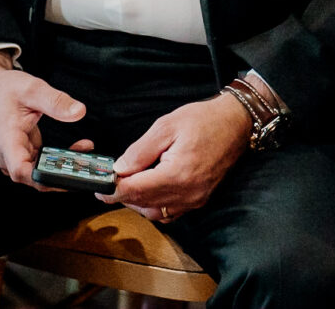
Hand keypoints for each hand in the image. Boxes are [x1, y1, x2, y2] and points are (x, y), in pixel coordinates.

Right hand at [0, 52, 91, 191]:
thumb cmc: (2, 90)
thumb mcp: (31, 88)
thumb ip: (55, 101)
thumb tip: (79, 112)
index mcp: (6, 140)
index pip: (20, 170)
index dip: (42, 177)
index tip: (67, 174)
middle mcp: (7, 155)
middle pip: (35, 177)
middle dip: (63, 174)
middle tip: (89, 164)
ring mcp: (14, 157)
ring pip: (40, 173)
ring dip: (64, 167)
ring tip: (87, 154)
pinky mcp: (21, 154)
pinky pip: (42, 164)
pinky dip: (59, 159)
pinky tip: (77, 148)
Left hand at [102, 93, 250, 221]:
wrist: (235, 123)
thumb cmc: (202, 120)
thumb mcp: (166, 126)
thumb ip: (140, 150)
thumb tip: (119, 169)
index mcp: (177, 175)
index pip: (136, 190)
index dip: (113, 190)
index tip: (98, 186)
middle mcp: (187, 194)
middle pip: (143, 204)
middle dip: (122, 196)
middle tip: (106, 184)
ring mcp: (195, 200)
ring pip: (155, 213)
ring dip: (137, 203)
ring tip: (125, 185)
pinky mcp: (200, 200)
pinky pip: (170, 213)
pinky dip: (154, 206)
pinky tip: (147, 191)